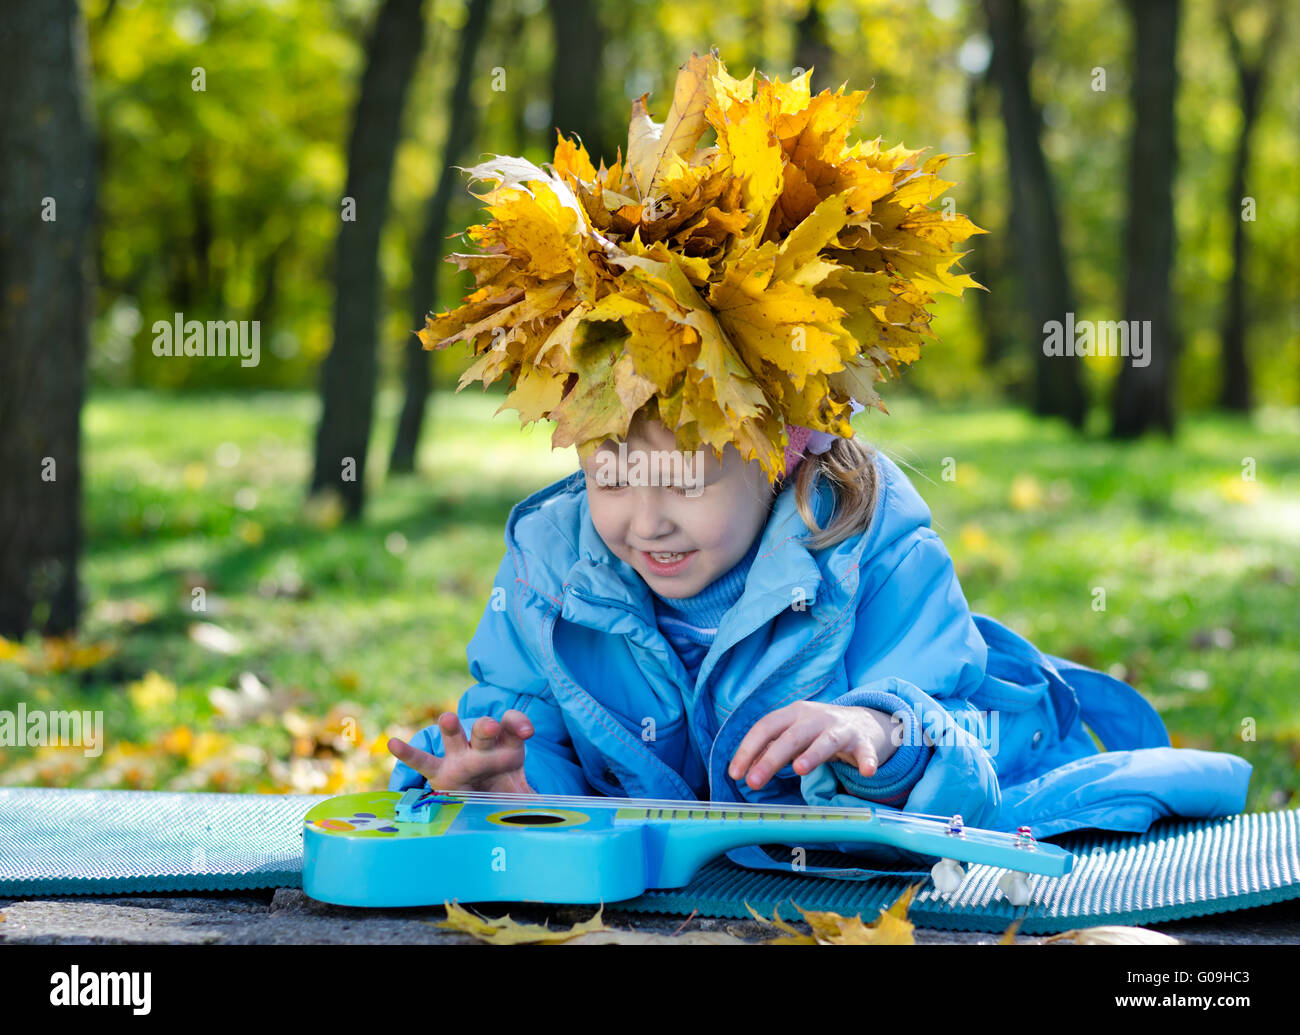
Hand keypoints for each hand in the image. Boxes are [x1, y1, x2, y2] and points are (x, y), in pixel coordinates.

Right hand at [387, 710, 534, 793]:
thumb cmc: (508, 790)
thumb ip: (534, 801)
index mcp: (508, 746)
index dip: (519, 724)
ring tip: (446, 720)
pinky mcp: (438, 770)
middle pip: (484, 730)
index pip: (513, 726)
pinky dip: (407, 753)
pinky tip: (393, 744)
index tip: (527, 731)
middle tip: (488, 726)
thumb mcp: (525, 794)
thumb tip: (550, 818)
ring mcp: (459, 756)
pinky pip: (422, 760)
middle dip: (485, 727)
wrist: (485, 797)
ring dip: (451, 728)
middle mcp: (482, 746)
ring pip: (454, 736)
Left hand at [727, 701, 894, 790]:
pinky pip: (865, 751)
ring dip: (813, 754)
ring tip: (800, 769)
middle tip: (753, 782)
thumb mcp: (793, 735)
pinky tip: (868, 772)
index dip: (748, 749)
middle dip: (771, 759)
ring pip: (826, 740)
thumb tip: (742, 769)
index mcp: (793, 714)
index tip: (735, 773)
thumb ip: (770, 749)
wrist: (864, 722)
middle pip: (791, 736)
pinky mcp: (863, 741)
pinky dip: (867, 760)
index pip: (766, 727)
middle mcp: (815, 718)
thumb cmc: (819, 732)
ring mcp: (840, 728)